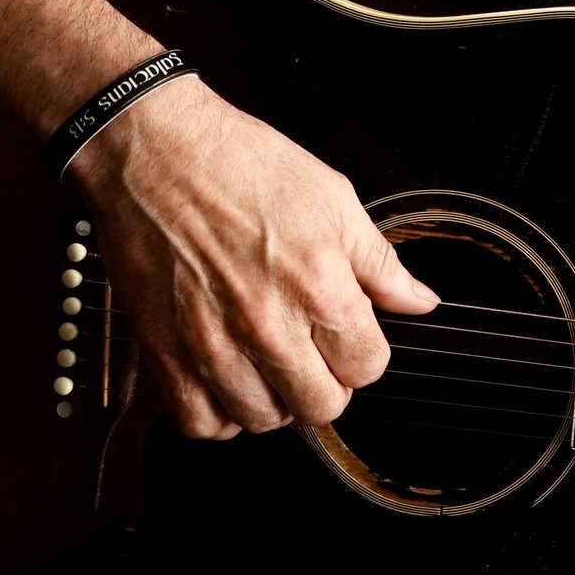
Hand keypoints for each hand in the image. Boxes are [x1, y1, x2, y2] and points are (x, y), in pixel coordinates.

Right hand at [72, 77, 438, 439]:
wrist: (154, 151)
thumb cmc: (241, 164)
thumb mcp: (333, 199)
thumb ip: (380, 263)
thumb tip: (420, 301)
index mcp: (318, 286)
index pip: (367, 367)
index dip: (364, 353)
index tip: (348, 336)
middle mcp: (267, 325)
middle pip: (321, 406)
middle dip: (327, 383)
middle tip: (312, 353)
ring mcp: (212, 345)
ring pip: (263, 420)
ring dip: (273, 398)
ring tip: (267, 361)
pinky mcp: (163, 353)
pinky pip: (201, 423)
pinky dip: (217, 412)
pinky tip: (226, 379)